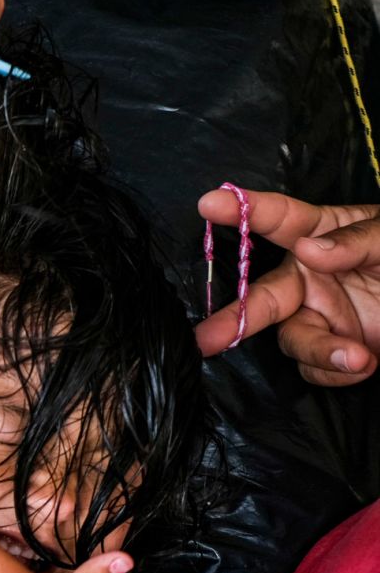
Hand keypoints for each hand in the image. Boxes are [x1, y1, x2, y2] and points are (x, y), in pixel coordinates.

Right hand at [196, 188, 379, 384]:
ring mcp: (317, 315)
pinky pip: (313, 366)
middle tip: (208, 339)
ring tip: (358, 357)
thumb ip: (356, 241)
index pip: (278, 220)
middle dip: (236, 318)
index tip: (209, 202)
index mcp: (321, 236)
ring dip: (319, 350)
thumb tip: (308, 249)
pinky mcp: (329, 350)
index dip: (241, 210)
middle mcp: (308, 277)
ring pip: (291, 339)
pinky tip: (365, 362)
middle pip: (264, 297)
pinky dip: (336, 370)